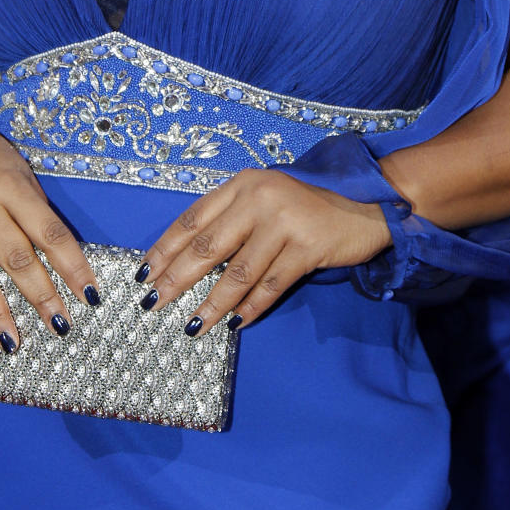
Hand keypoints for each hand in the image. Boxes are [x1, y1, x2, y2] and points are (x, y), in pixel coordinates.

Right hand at [0, 99, 99, 349]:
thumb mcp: (21, 172)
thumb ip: (36, 212)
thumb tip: (62, 261)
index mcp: (10, 186)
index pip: (49, 232)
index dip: (73, 266)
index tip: (91, 295)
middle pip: (16, 258)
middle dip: (41, 296)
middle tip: (62, 326)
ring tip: (15, 344)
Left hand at [137, 168, 391, 334]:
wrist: (365, 203)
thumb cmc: (307, 203)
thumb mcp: (265, 197)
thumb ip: (232, 217)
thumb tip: (187, 259)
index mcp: (243, 184)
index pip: (193, 218)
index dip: (166, 248)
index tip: (145, 274)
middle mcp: (259, 199)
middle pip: (208, 246)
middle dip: (177, 278)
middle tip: (154, 304)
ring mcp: (284, 223)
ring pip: (237, 273)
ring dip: (212, 304)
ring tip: (192, 326)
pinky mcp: (307, 249)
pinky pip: (270, 286)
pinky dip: (250, 308)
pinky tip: (235, 324)